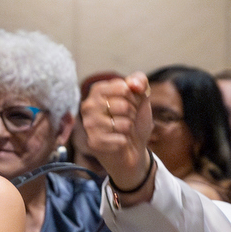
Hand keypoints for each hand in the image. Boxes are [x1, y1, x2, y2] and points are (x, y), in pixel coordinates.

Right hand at [81, 74, 154, 194]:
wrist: (134, 149)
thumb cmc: (135, 121)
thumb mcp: (142, 98)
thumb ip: (140, 82)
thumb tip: (134, 83)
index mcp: (98, 90)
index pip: (124, 87)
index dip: (134, 98)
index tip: (131, 104)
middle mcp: (88, 105)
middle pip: (124, 105)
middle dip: (132, 114)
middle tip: (127, 119)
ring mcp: (89, 124)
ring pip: (123, 123)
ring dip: (129, 128)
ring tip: (122, 130)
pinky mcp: (94, 142)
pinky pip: (120, 138)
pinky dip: (125, 141)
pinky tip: (119, 142)